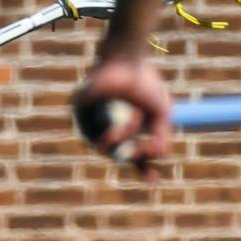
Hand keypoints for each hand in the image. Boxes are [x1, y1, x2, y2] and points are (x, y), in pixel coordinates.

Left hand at [72, 54, 171, 180]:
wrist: (128, 59)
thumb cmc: (144, 81)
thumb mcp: (160, 113)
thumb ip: (161, 137)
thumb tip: (159, 157)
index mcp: (127, 123)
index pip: (133, 151)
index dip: (142, 167)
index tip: (153, 182)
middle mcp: (110, 123)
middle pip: (119, 152)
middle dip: (134, 156)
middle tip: (145, 151)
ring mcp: (93, 119)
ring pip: (106, 146)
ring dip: (123, 141)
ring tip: (133, 126)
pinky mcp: (79, 111)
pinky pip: (91, 134)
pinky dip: (110, 136)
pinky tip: (113, 134)